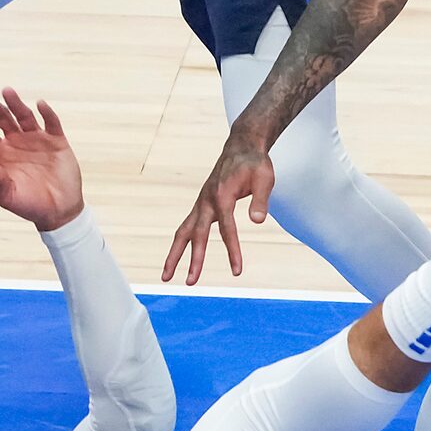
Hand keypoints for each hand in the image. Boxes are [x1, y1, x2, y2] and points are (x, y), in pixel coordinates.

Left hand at [0, 87, 84, 230]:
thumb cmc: (29, 205)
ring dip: (15, 104)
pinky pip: (51, 123)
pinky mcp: (57, 141)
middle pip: (2, 119)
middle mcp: (16, 142)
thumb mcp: (8, 195)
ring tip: (6, 91)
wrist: (59, 211)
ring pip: (24, 116)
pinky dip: (47, 113)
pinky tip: (40, 104)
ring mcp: (36, 140)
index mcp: (1, 154)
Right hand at [164, 135, 275, 282]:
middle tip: (190, 283)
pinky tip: (178, 258)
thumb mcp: (264, 179)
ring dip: (174, 254)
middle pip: (195, 234)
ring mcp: (201, 203)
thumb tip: (258, 221)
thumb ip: (260, 200)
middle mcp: (206, 201)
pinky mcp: (201, 205)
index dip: (232, 250)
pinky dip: (181, 243)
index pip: (227, 229)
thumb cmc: (255, 163)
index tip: (237, 271)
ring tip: (166, 276)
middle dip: (193, 259)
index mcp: (222, 195)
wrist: (241, 147)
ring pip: (183, 232)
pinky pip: (187, 227)